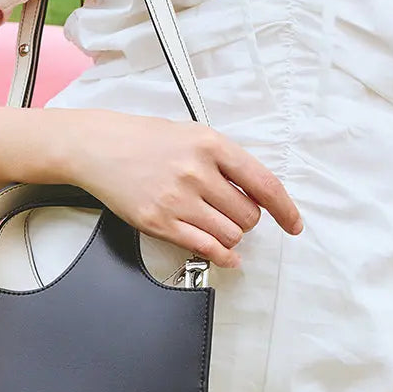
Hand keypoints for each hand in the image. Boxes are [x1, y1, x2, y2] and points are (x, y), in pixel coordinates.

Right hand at [64, 109, 303, 267]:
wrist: (98, 147)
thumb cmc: (145, 140)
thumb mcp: (192, 135)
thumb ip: (225, 161)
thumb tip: (258, 194)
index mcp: (211, 144)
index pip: (264, 183)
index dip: (285, 209)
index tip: (294, 224)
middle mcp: (197, 172)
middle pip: (248, 215)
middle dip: (245, 219)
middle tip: (229, 212)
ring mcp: (178, 199)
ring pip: (230, 234)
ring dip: (229, 235)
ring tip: (211, 222)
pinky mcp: (159, 222)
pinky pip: (205, 248)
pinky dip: (223, 256)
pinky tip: (227, 257)